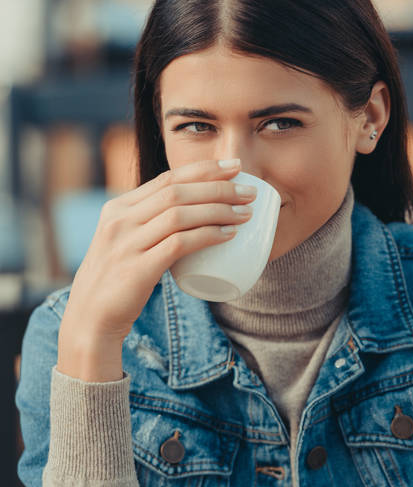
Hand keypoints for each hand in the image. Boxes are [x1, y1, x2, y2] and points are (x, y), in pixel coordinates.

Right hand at [57, 158, 254, 379]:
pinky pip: (179, 243)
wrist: (89, 318)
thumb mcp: (124, 242)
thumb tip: (189, 214)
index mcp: (118, 208)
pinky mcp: (137, 268)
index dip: (204, 170)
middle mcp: (120, 220)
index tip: (234, 168)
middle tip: (250, 191)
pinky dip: (207, 236)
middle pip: (177, 191)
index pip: (167, 178)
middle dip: (219, 187)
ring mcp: (127, 243)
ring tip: (245, 213)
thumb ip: (148, 225)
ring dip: (219, 209)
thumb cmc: (116, 281)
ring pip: (180, 214)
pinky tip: (229, 235)